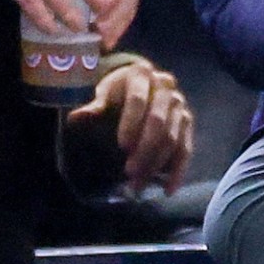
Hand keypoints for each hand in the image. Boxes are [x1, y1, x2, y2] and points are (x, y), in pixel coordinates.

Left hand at [67, 56, 192, 192]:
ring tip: (139, 184)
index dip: (131, 123)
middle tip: (130, 172)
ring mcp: (180, 107)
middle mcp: (166, 88)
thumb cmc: (116, 91)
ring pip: (172, 139)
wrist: (140, 85)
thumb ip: (95, 106)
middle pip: (158, 122)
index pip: (138, 100)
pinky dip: (177, 171)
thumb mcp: (103, 93)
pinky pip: (186, 149)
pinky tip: (167, 189)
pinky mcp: (188, 124)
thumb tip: (76, 118)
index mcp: (141, 74)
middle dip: (144, 150)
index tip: (122, 146)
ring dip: (156, 164)